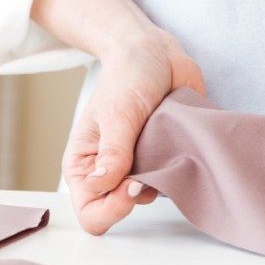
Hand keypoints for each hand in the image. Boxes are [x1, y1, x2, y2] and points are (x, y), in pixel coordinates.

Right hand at [31, 0, 206, 233]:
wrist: (156, 52)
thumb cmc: (128, 76)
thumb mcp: (118, 113)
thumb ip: (113, 153)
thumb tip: (105, 186)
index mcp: (84, 164)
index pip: (90, 212)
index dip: (111, 209)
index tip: (132, 185)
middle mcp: (110, 171)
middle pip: (119, 212)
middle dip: (136, 197)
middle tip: (151, 169)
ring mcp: (139, 167)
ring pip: (150, 198)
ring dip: (161, 180)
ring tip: (164, 147)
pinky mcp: (164, 159)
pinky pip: (173, 181)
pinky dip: (179, 170)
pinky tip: (180, 147)